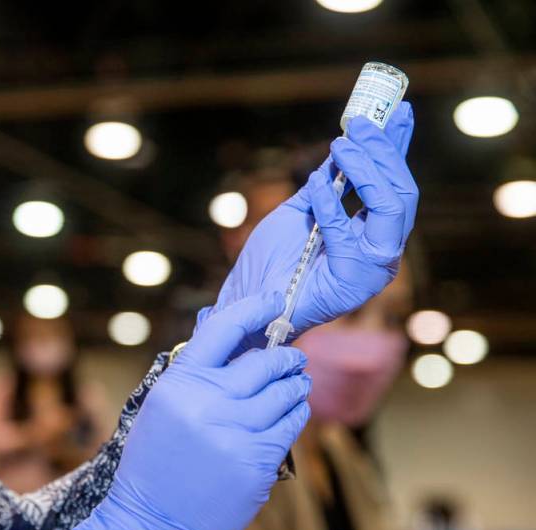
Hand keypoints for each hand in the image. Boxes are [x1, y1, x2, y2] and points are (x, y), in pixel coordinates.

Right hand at [61, 293, 310, 529]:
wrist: (151, 521)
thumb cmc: (154, 462)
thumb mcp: (162, 407)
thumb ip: (195, 376)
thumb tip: (238, 345)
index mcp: (180, 384)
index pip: (223, 329)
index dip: (255, 309)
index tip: (275, 302)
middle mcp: (208, 404)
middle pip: (264, 362)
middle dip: (286, 356)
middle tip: (294, 357)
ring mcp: (234, 434)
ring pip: (285, 393)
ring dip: (296, 384)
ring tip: (297, 383)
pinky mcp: (256, 463)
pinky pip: (290, 425)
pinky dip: (297, 413)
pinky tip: (294, 411)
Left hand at [216, 102, 417, 348]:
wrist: (248, 301)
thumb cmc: (272, 261)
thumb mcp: (301, 209)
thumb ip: (328, 183)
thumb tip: (344, 144)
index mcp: (372, 233)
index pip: (394, 183)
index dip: (396, 146)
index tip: (396, 109)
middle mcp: (381, 250)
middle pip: (401, 192)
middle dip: (383, 151)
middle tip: (360, 122)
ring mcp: (372, 268)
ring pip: (390, 208)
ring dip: (366, 170)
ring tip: (341, 145)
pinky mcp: (353, 283)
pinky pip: (348, 234)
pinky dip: (331, 205)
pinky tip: (317, 184)